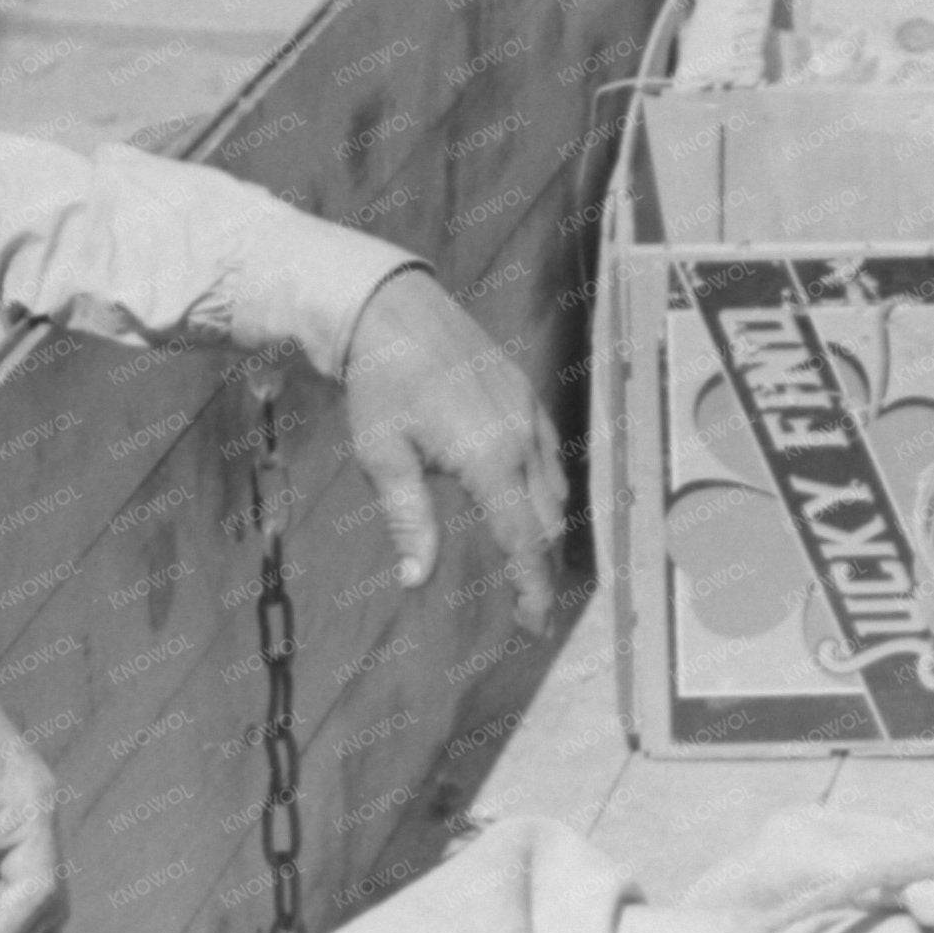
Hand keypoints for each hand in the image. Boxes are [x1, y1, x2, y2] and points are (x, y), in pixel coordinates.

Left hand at [337, 266, 565, 629]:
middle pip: (548, 520)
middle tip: (524, 603)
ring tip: (524, 556)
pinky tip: (521, 496)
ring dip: (544, 527)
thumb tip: (417, 578)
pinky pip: (549, 452)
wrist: (391, 307)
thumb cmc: (379, 383)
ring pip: (554, 487)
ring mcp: (529, 412)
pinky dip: (543, 487)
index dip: (533, 587)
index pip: (524, 539)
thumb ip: (408, 518)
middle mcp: (522, 438)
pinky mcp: (524, 393)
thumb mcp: (382, 456)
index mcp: (490, 459)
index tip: (533, 625)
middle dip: (540, 564)